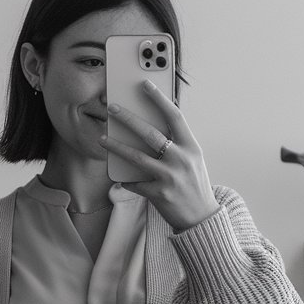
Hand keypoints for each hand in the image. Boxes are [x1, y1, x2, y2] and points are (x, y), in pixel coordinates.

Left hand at [98, 80, 219, 231]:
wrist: (201, 218)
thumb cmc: (194, 185)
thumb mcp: (193, 160)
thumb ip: (178, 143)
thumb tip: (155, 125)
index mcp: (191, 147)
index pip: (174, 116)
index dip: (159, 99)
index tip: (145, 85)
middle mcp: (180, 159)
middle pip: (150, 133)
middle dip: (128, 118)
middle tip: (113, 108)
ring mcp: (169, 177)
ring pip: (136, 157)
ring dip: (116, 146)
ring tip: (102, 138)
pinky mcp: (159, 194)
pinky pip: (135, 183)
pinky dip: (126, 180)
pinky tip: (121, 178)